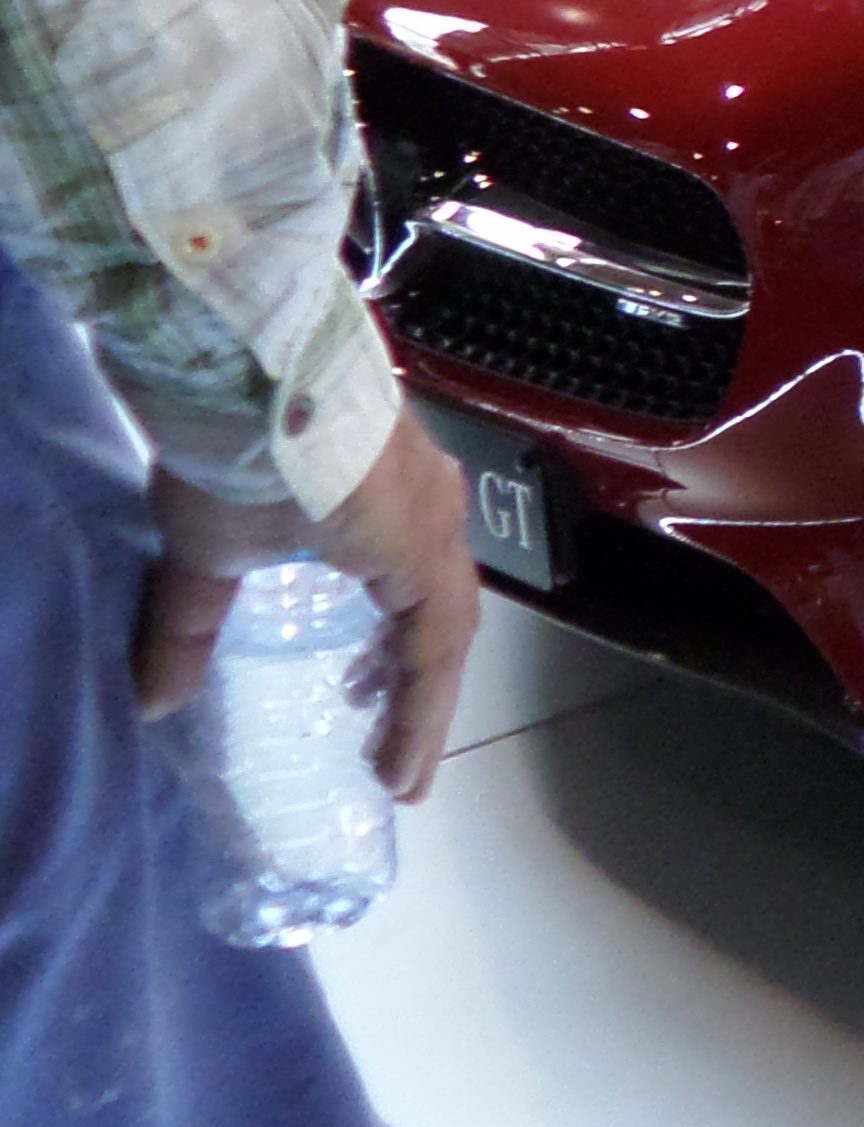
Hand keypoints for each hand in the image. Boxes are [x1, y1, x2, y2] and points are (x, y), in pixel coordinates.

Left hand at [136, 420, 481, 801]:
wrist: (249, 339)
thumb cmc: (246, 455)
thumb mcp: (209, 550)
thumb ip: (187, 630)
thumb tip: (154, 705)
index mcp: (413, 549)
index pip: (436, 653)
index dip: (419, 724)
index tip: (399, 786)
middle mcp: (437, 511)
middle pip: (446, 616)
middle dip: (415, 688)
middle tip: (380, 743)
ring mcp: (423, 470)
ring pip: (434, 572)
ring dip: (404, 633)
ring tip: (359, 677)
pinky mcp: (395, 443)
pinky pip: (416, 535)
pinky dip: (393, 584)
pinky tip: (351, 588)